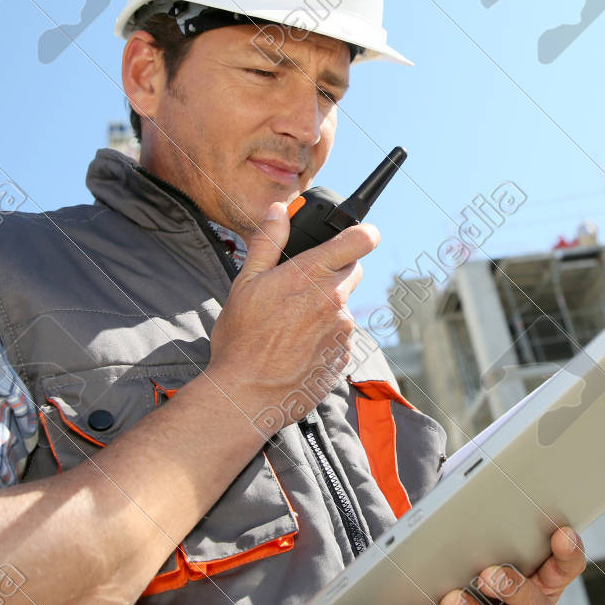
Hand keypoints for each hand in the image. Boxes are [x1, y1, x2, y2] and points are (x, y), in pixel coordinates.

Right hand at [204, 201, 378, 436]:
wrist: (247, 394)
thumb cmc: (242, 339)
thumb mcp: (245, 283)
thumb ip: (268, 242)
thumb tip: (279, 210)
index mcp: (311, 274)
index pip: (360, 240)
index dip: (363, 233)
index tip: (359, 235)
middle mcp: (335, 299)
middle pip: (353, 271)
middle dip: (335, 272)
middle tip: (304, 286)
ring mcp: (343, 330)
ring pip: (345, 306)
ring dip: (328, 308)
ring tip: (293, 325)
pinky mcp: (344, 356)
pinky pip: (341, 336)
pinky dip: (327, 337)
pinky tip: (299, 347)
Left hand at [416, 526, 585, 604]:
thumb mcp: (501, 590)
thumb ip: (496, 566)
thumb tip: (463, 536)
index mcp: (545, 593)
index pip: (566, 570)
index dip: (569, 553)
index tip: (562, 534)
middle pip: (533, 602)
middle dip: (510, 586)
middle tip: (485, 575)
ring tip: (450, 602)